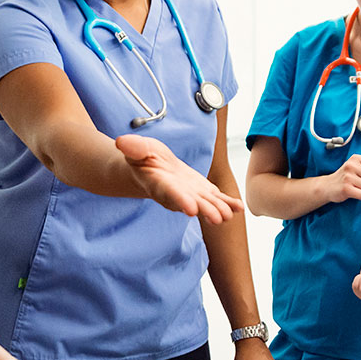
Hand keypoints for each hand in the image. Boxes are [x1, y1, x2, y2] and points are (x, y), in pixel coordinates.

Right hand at [115, 134, 243, 224]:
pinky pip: (217, 199)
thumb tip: (121, 141)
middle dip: (205, 210)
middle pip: (192, 204)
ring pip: (206, 204)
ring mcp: (191, 195)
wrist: (152, 167)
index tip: (190, 208)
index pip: (170, 193)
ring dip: (219, 209)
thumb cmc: (142, 158)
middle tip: (217, 218)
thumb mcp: (137, 149)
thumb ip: (133, 148)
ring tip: (229, 214)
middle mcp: (176, 194)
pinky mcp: (202, 192)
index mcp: (159, 184)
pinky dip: (228, 203)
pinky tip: (239, 207)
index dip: (180, 200)